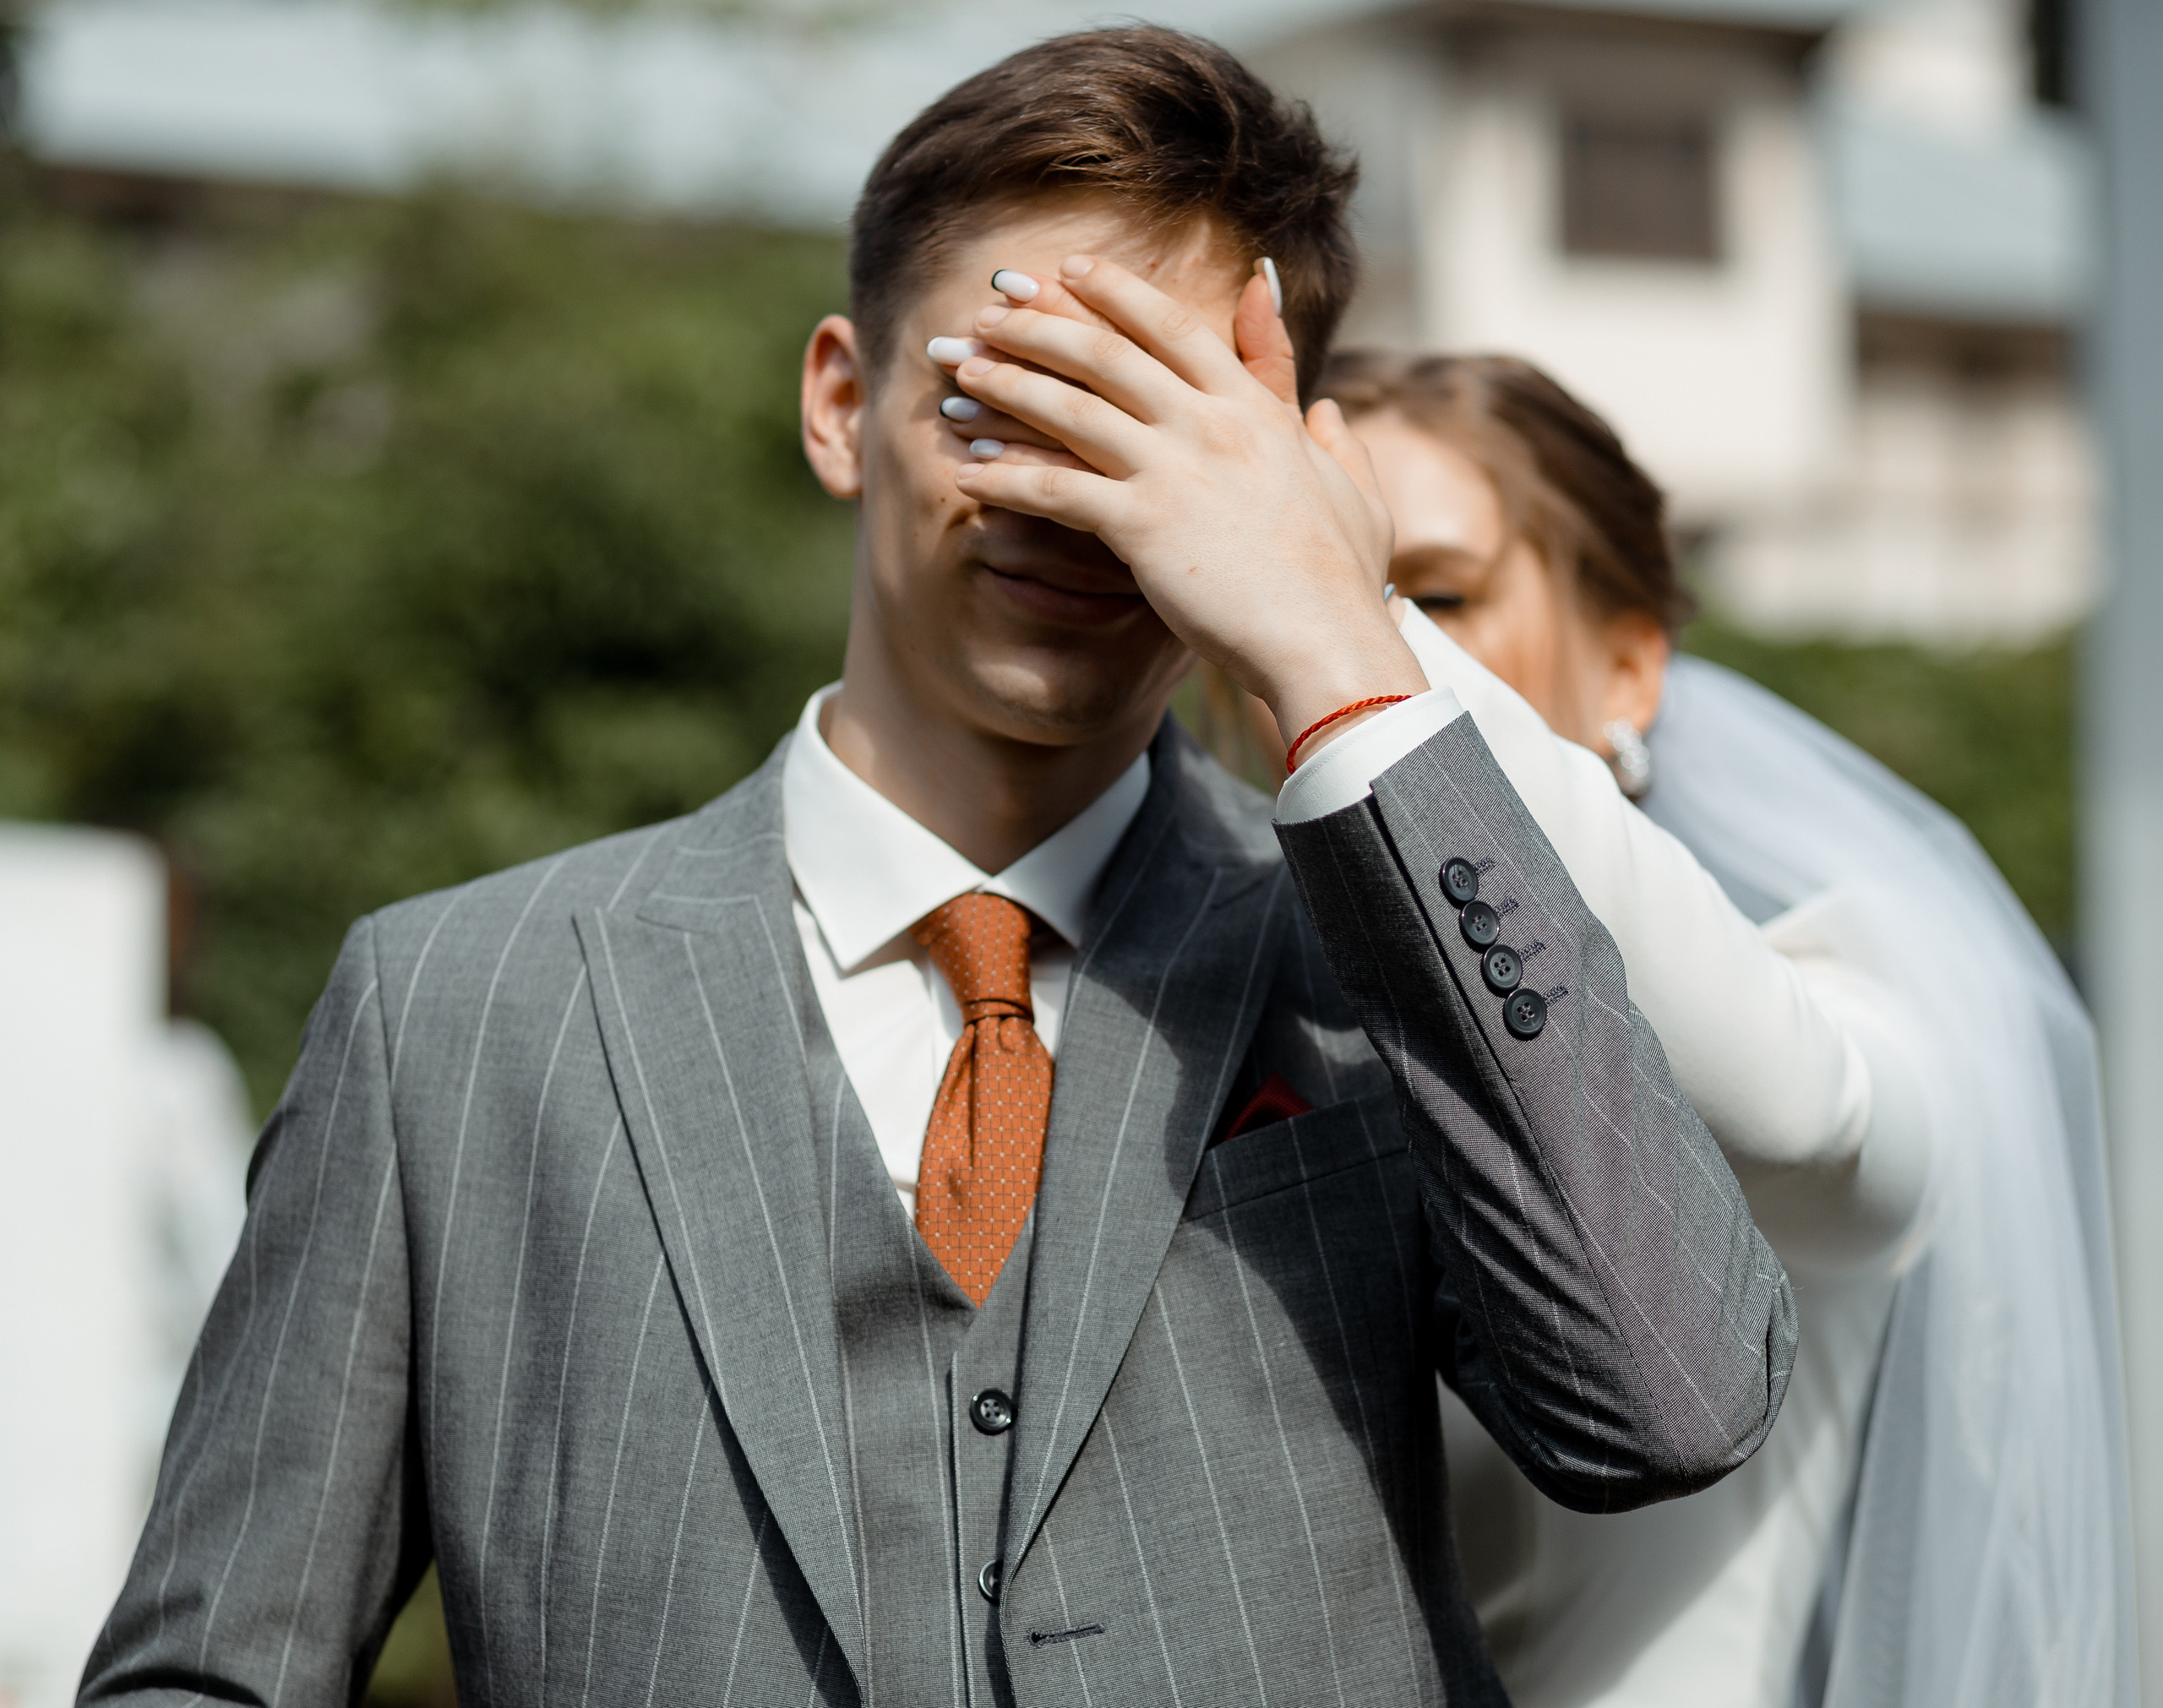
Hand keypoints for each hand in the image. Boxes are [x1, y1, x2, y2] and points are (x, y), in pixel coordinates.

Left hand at [941, 256, 1427, 751]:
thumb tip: (1327, 408)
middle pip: (1107, 353)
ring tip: (960, 376)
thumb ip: (1333, 439)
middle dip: (1040, 325)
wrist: (1327, 641)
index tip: (1068, 271)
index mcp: (1257, 410)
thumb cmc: (1342, 581)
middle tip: (988, 311)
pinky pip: (1056, 488)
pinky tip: (967, 473)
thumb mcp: (1351, 490)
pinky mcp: (1143, 524)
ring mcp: (1175, 469)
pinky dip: (1007, 476)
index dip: (1115, 294)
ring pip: (1072, 408)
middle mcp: (1211, 424)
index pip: (1174, 328)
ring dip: (1009, 386)